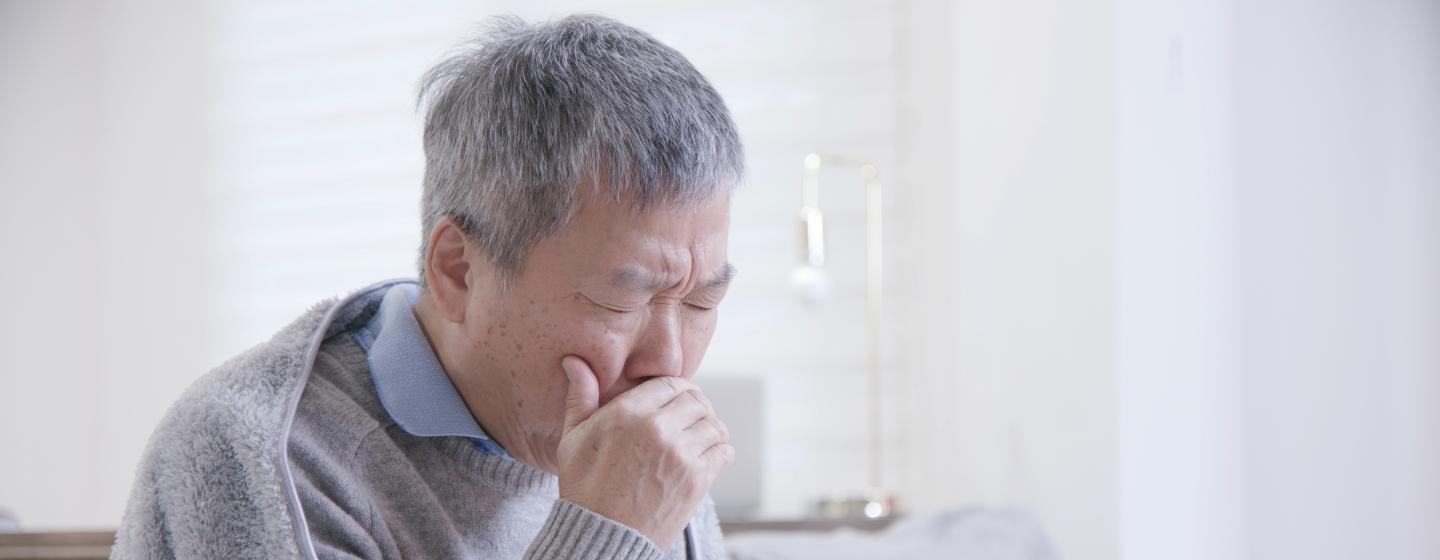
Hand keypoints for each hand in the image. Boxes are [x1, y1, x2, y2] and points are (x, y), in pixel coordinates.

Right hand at [555, 356, 733, 549]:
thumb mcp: (572, 439)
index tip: (676, 399)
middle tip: (689, 418)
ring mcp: (681, 454)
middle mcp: (658, 428)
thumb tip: (574, 361)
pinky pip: (723, 451)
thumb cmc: (583, 487)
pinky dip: (719, 450)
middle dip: (695, 406)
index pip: (671, 382)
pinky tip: (705, 456)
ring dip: (709, 428)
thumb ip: (581, 397)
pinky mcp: (697, 479)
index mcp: (628, 412)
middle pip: (697, 400)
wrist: (600, 537)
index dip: (677, 389)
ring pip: (714, 424)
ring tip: (698, 436)